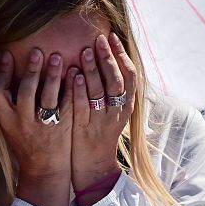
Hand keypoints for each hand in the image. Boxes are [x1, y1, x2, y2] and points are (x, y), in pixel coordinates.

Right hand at [0, 47, 74, 205]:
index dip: (1, 73)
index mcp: (5, 120)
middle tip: (38, 51)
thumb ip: (7, 100)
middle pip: (25, 93)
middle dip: (32, 71)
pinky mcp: (62, 129)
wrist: (44, 171)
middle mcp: (22, 123)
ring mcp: (43, 127)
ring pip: (48, 99)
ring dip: (54, 76)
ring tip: (58, 58)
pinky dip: (72, 89)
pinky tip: (76, 74)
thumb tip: (3, 65)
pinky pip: (68, 106)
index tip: (8, 55)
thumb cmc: (25, 143)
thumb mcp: (9, 124)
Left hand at [72, 32, 135, 201]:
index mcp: (126, 106)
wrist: (93, 167)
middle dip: (108, 58)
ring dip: (93, 70)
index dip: (121, 56)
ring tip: (85, 51)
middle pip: (116, 81)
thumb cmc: (99, 135)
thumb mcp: (112, 112)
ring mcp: (101, 121)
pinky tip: (74, 76)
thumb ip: (111, 90)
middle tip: (98, 39)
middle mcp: (116, 112)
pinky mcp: (84, 129)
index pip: (130, 76)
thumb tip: (108, 60)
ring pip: (100, 92)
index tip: (112, 38)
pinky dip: (79, 91)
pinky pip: (83, 107)